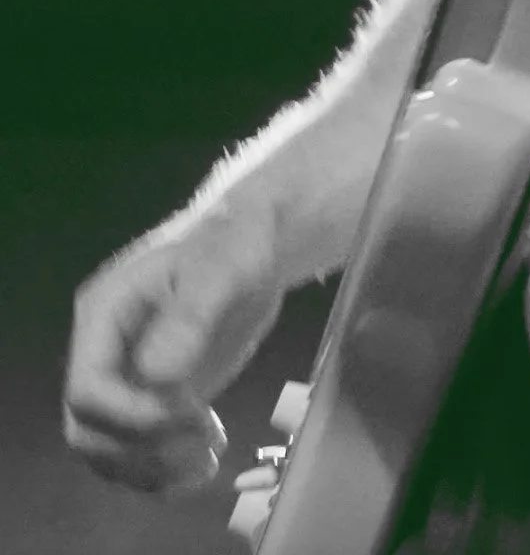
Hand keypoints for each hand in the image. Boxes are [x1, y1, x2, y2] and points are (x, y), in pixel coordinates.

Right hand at [63, 196, 285, 495]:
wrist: (256, 246)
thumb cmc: (235, 244)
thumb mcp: (221, 268)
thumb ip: (190, 315)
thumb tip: (157, 375)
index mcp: (104, 315)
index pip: (87, 389)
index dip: (129, 415)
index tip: (187, 410)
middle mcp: (105, 353)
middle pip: (90, 430)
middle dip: (142, 447)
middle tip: (202, 440)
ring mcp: (127, 380)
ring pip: (110, 451)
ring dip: (153, 468)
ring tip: (209, 458)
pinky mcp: (152, 399)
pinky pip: (139, 451)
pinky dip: (166, 471)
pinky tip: (207, 464)